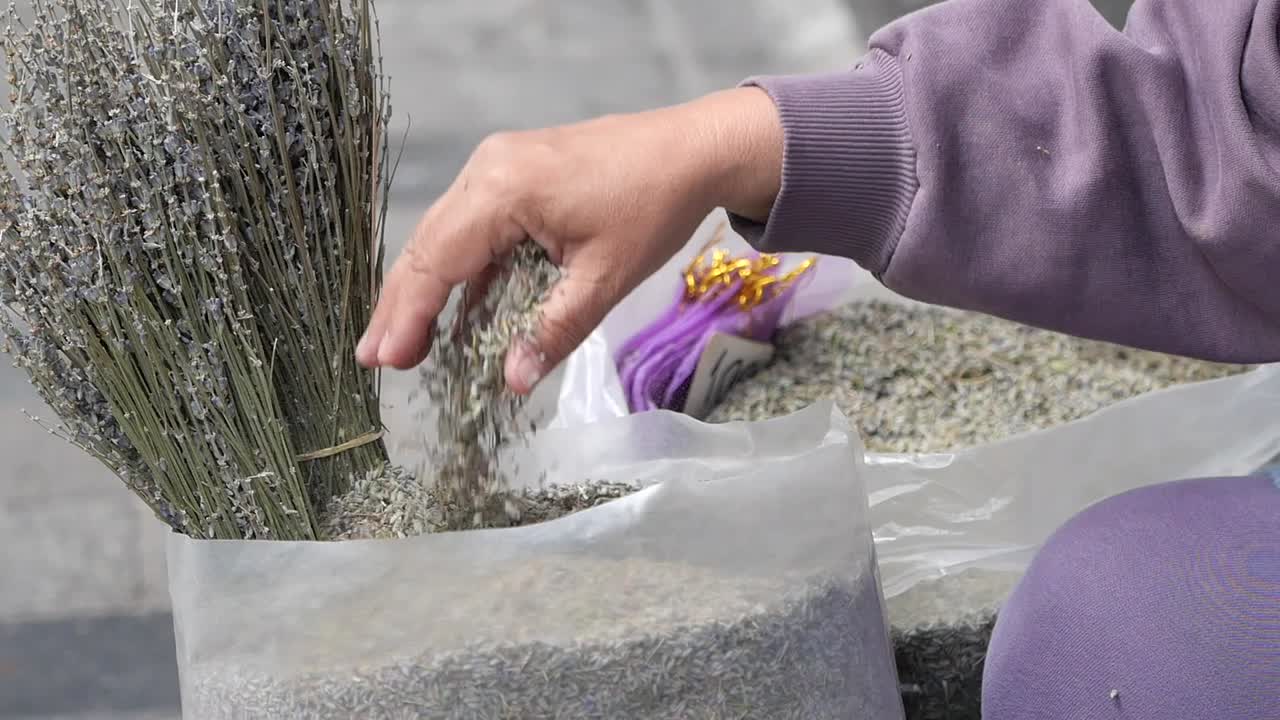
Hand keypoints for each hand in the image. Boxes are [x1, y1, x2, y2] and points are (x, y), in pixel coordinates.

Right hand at [356, 87, 782, 393]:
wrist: (692, 149)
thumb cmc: (653, 207)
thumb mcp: (605, 279)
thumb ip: (553, 330)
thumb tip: (510, 383)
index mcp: (503, 189)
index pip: (438, 260)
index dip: (409, 315)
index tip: (384, 361)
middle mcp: (487, 170)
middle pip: (429, 246)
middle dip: (402, 306)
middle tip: (375, 361)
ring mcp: (498, 167)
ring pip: (446, 237)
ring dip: (427, 291)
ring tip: (403, 345)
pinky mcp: (514, 175)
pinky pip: (474, 229)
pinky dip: (463, 272)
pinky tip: (454, 315)